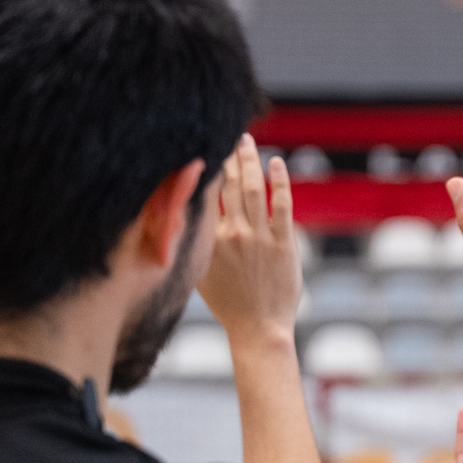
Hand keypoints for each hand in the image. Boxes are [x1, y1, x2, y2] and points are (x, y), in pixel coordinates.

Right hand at [202, 133, 301, 347]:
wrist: (258, 328)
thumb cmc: (229, 304)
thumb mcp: (200, 272)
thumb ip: (195, 243)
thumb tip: (179, 218)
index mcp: (209, 240)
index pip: (205, 195)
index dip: (205, 168)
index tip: (203, 147)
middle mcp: (233, 234)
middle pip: (229, 185)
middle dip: (228, 156)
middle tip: (227, 134)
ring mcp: (260, 238)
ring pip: (253, 189)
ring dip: (250, 161)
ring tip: (247, 141)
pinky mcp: (284, 244)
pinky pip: (282, 205)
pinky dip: (279, 181)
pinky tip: (276, 163)